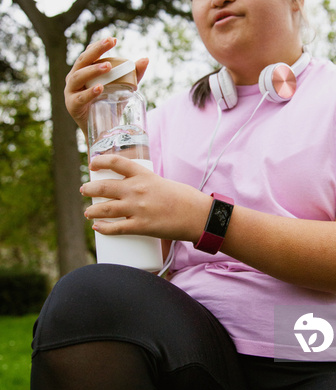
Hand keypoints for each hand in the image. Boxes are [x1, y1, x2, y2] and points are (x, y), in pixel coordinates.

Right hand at [64, 37, 148, 135]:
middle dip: (96, 50)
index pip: (88, 54)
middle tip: (110, 42)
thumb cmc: (110, 104)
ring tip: (108, 66)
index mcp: (83, 71)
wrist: (102, 130)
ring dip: (93, 70)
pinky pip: (80, 97)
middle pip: (82, 60)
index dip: (99, 45)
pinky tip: (100, 88)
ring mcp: (70, 92)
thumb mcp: (123, 87)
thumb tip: (145, 59)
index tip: (113, 39)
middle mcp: (74, 78)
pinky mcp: (72, 106)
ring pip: (78, 76)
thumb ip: (133, 75)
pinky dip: (89, 92)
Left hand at [81, 154, 210, 241]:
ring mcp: (137, 208)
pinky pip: (116, 229)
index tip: (92, 164)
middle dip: (90, 188)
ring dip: (91, 210)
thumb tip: (132, 192)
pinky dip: (103, 229)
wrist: (196, 214)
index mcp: (144, 174)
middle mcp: (137, 189)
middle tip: (84, 190)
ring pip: (105, 209)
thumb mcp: (161, 182)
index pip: (116, 162)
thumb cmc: (183, 197)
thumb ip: (145, 184)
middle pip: (104, 187)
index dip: (101, 161)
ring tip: (87, 211)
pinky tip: (97, 228)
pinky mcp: (141, 226)